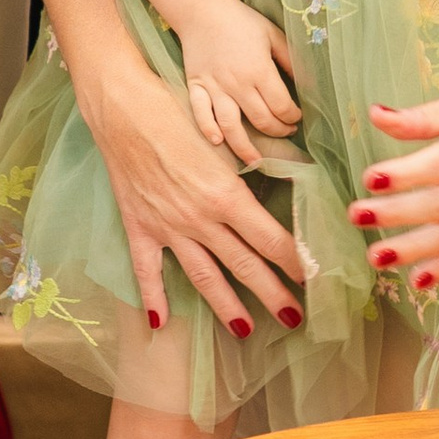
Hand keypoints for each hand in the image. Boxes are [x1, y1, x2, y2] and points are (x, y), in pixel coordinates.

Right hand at [88, 57, 312, 338]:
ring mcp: (167, 228)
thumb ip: (256, 165)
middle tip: (295, 319)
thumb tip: (288, 182)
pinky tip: (160, 323)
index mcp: (226, 196)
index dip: (294, 261)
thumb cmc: (178, 111)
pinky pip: (147, 270)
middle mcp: (200, 219)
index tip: (313, 278)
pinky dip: (153, 297)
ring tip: (246, 331)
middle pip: (244, 264)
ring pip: (204, 276)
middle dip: (273, 294)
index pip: (271, 239)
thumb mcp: (226, 139)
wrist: (124, 107)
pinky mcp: (139, 228)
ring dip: (227, 306)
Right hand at [176, 0, 299, 164]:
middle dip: (278, 131)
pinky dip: (208, 130)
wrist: (202, 10)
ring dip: (245, 147)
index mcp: (259, 70)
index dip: (293, 116)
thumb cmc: (241, 21)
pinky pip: (201, 113)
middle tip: (286, 131)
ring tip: (256, 159)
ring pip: (231, 126)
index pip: (281, 106)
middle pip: (261, 120)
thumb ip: (290, 58)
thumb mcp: (272, 34)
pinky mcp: (196, 86)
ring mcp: (215, 87)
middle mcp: (238, 84)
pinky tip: (218, 142)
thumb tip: (307, 81)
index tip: (297, 117)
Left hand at [349, 93, 438, 292]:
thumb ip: (422, 117)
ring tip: (376, 257)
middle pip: (438, 204)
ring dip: (412, 250)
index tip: (370, 178)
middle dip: (395, 214)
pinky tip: (417, 280)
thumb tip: (376, 115)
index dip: (403, 175)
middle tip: (357, 217)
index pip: (437, 165)